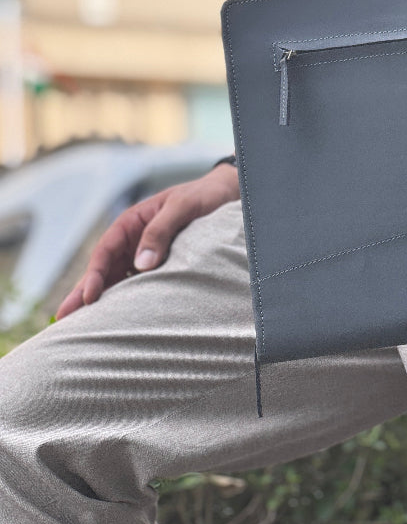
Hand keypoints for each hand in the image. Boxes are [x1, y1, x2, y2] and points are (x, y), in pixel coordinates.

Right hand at [55, 163, 239, 320]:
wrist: (226, 195)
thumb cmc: (202, 196)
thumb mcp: (182, 207)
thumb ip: (161, 230)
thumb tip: (141, 264)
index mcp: (131, 222)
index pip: (105, 251)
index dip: (94, 275)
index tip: (89, 297)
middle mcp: (133, 240)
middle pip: (103, 270)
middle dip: (83, 294)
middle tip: (62, 320)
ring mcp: (144, 254)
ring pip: (117, 280)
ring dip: (103, 301)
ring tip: (84, 328)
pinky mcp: (160, 265)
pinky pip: (139, 284)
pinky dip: (128, 299)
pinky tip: (121, 318)